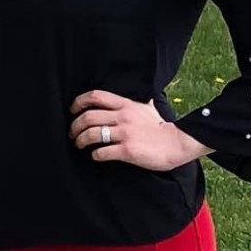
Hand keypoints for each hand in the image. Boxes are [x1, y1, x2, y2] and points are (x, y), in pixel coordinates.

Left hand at [69, 89, 210, 170]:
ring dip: (80, 141)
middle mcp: (123, 116)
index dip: (79, 102)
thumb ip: (140, 102)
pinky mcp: (127, 150)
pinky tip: (96, 156)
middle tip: (72, 134)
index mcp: (126, 105)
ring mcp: (125, 134)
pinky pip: (101, 152)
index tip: (73, 111)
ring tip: (79, 145)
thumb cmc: (162, 128)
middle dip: (75, 126)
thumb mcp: (149, 108)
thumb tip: (144, 94)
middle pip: (88, 116)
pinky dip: (94, 155)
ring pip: (91, 134)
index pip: (95, 96)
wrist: (177, 143)